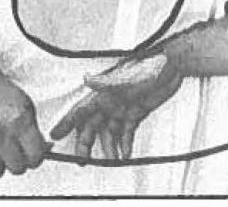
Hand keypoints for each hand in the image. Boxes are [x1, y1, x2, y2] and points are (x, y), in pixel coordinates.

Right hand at [0, 52, 48, 178]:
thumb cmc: (0, 93)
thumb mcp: (27, 107)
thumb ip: (35, 132)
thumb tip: (44, 152)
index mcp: (19, 121)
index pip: (35, 157)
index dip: (36, 158)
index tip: (33, 155)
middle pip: (17, 168)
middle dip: (19, 162)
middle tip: (15, 152)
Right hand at [49, 50, 183, 160]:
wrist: (172, 65)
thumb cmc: (149, 65)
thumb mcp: (127, 76)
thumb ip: (106, 81)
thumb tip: (86, 78)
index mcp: (103, 92)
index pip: (80, 110)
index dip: (67, 122)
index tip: (55, 135)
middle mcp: (110, 102)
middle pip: (92, 126)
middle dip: (86, 144)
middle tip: (83, 161)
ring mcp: (122, 108)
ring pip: (109, 132)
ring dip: (109, 147)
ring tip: (110, 161)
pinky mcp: (136, 113)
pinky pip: (127, 132)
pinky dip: (125, 143)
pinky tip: (125, 154)